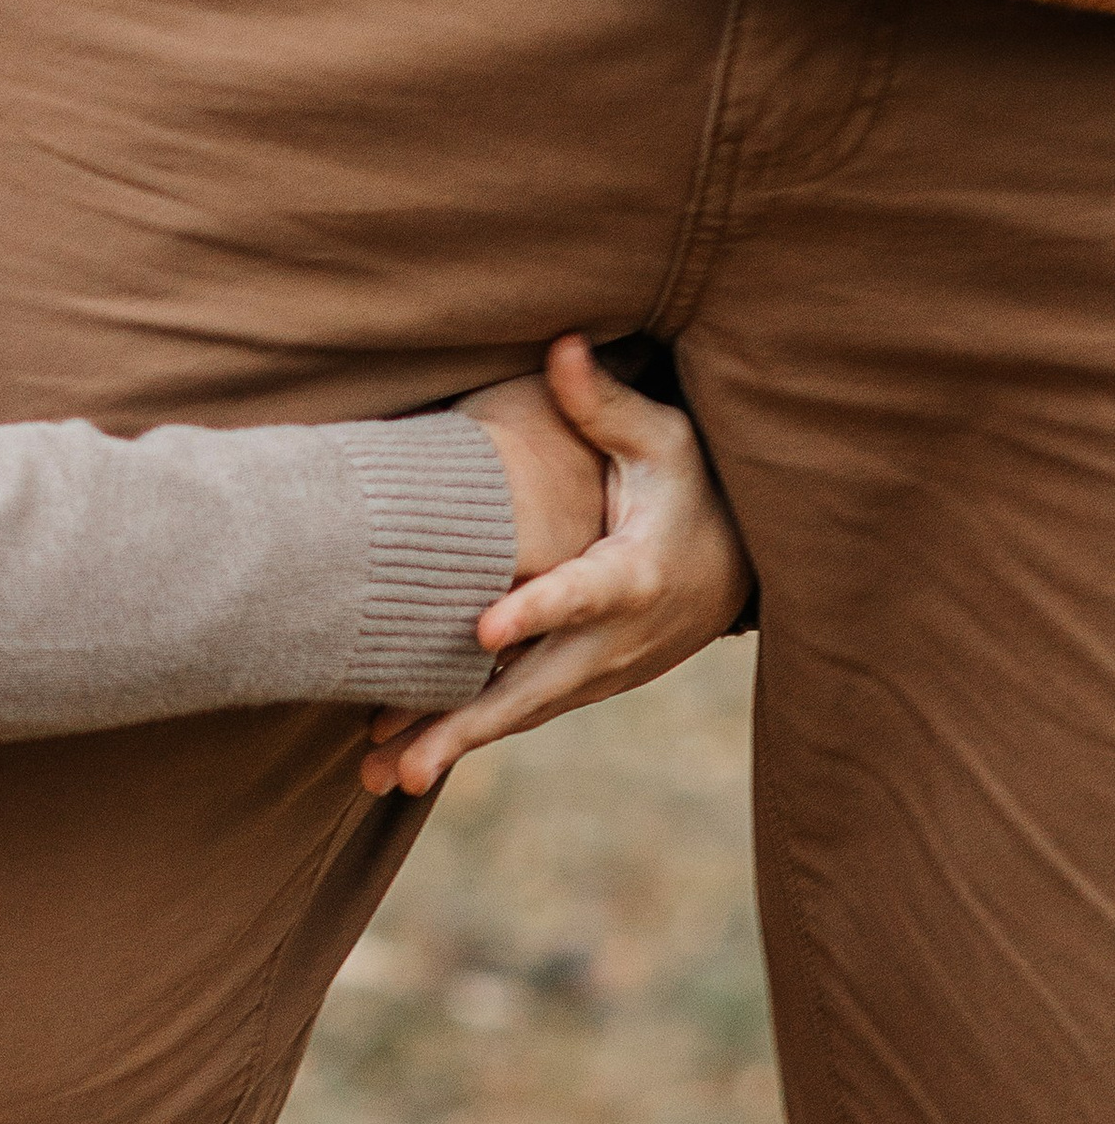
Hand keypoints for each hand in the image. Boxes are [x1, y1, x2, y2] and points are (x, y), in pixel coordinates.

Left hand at [361, 334, 747, 799]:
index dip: (535, 611)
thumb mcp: (665, 439)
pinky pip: (520, 713)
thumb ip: (605, 404)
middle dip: (467, 725)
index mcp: (638, 572)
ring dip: (452, 746)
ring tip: (380, 778)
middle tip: (402, 761)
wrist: (742, 564)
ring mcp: (599, 672)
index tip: (481, 628)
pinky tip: (403, 761)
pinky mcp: (582, 684)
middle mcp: (616, 639)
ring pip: (519, 713)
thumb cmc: (693, 487)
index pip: (581, 594)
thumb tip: (562, 346)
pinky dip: (469, 737)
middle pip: (536, 688)